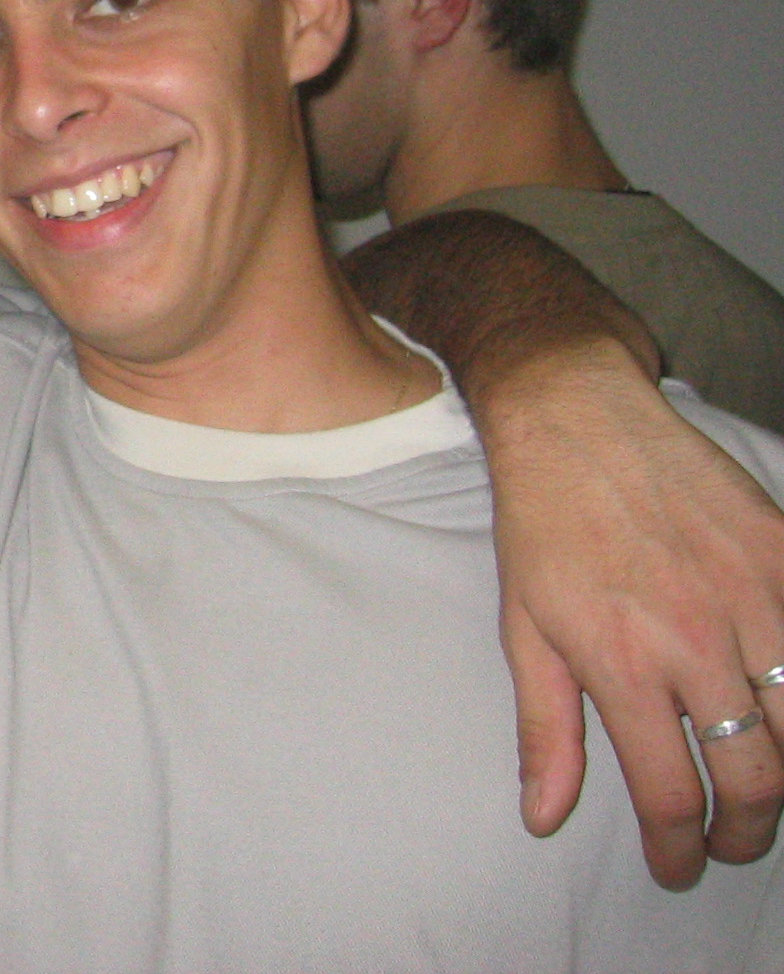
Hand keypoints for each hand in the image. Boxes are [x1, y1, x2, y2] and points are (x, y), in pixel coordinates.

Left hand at [488, 338, 783, 888]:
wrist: (577, 419)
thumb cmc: (541, 525)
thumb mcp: (523, 628)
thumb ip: (546, 729)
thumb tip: (543, 818)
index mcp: (623, 662)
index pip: (671, 793)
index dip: (679, 846)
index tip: (677, 865)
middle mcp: (697, 638)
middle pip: (757, 776)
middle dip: (746, 830)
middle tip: (729, 842)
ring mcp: (753, 595)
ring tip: (763, 789)